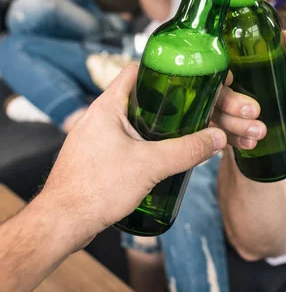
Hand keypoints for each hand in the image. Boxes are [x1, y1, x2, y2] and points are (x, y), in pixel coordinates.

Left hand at [39, 64, 226, 250]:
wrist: (63, 222)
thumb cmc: (95, 189)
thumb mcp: (150, 166)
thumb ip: (187, 151)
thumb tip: (216, 138)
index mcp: (107, 106)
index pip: (134, 70)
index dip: (160, 69)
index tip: (183, 75)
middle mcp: (97, 116)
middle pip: (137, 97)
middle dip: (164, 102)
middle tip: (190, 108)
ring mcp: (94, 137)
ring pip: (131, 121)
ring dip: (154, 126)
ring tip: (180, 133)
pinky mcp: (95, 157)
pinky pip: (123, 141)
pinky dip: (142, 143)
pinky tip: (159, 158)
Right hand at [211, 29, 285, 148]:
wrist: (259, 92)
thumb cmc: (260, 68)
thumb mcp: (271, 55)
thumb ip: (281, 45)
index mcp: (219, 62)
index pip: (210, 65)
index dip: (218, 73)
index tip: (231, 78)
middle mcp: (209, 84)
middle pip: (212, 94)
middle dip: (231, 104)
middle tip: (254, 111)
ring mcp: (210, 106)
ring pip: (216, 118)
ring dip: (237, 126)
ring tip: (259, 132)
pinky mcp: (217, 125)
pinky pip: (221, 135)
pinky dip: (236, 139)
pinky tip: (250, 144)